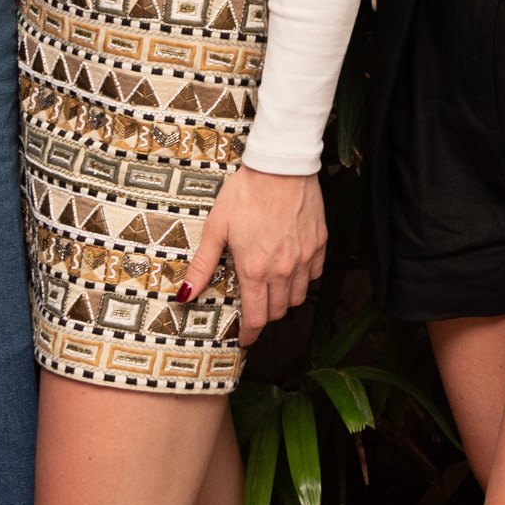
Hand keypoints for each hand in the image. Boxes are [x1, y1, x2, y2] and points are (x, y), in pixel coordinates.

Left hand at [182, 166, 324, 342]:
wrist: (281, 165)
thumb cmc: (245, 192)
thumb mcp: (216, 227)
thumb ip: (202, 264)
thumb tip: (184, 296)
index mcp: (254, 269)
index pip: (256, 317)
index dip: (250, 333)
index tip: (245, 338)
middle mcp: (283, 269)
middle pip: (278, 311)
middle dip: (264, 315)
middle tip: (253, 305)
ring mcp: (305, 257)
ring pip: (298, 296)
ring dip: (284, 299)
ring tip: (271, 287)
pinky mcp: (320, 243)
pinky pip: (315, 274)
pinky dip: (304, 278)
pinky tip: (291, 266)